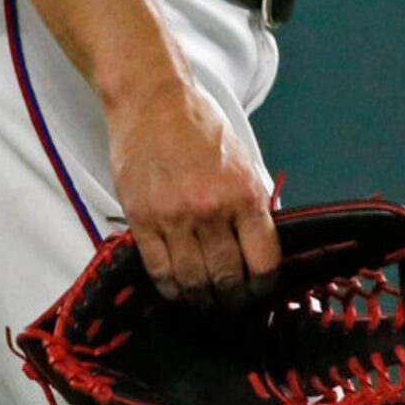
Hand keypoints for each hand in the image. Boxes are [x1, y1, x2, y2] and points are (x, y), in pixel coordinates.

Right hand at [107, 74, 278, 306]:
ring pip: (192, 281)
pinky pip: (158, 269)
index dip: (262, 288)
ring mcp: (174, 215)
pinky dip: (170, 288)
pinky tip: (176, 289)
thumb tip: (257, 247)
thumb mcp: (241, 160)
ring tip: (203, 302)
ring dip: (201, 300)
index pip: (263, 262)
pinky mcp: (141, 217)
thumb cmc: (197, 125)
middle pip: (227, 278)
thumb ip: (250, 203)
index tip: (258, 292)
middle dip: (232, 300)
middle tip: (230, 304)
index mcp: (244, 193)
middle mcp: (211, 208)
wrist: (151, 99)